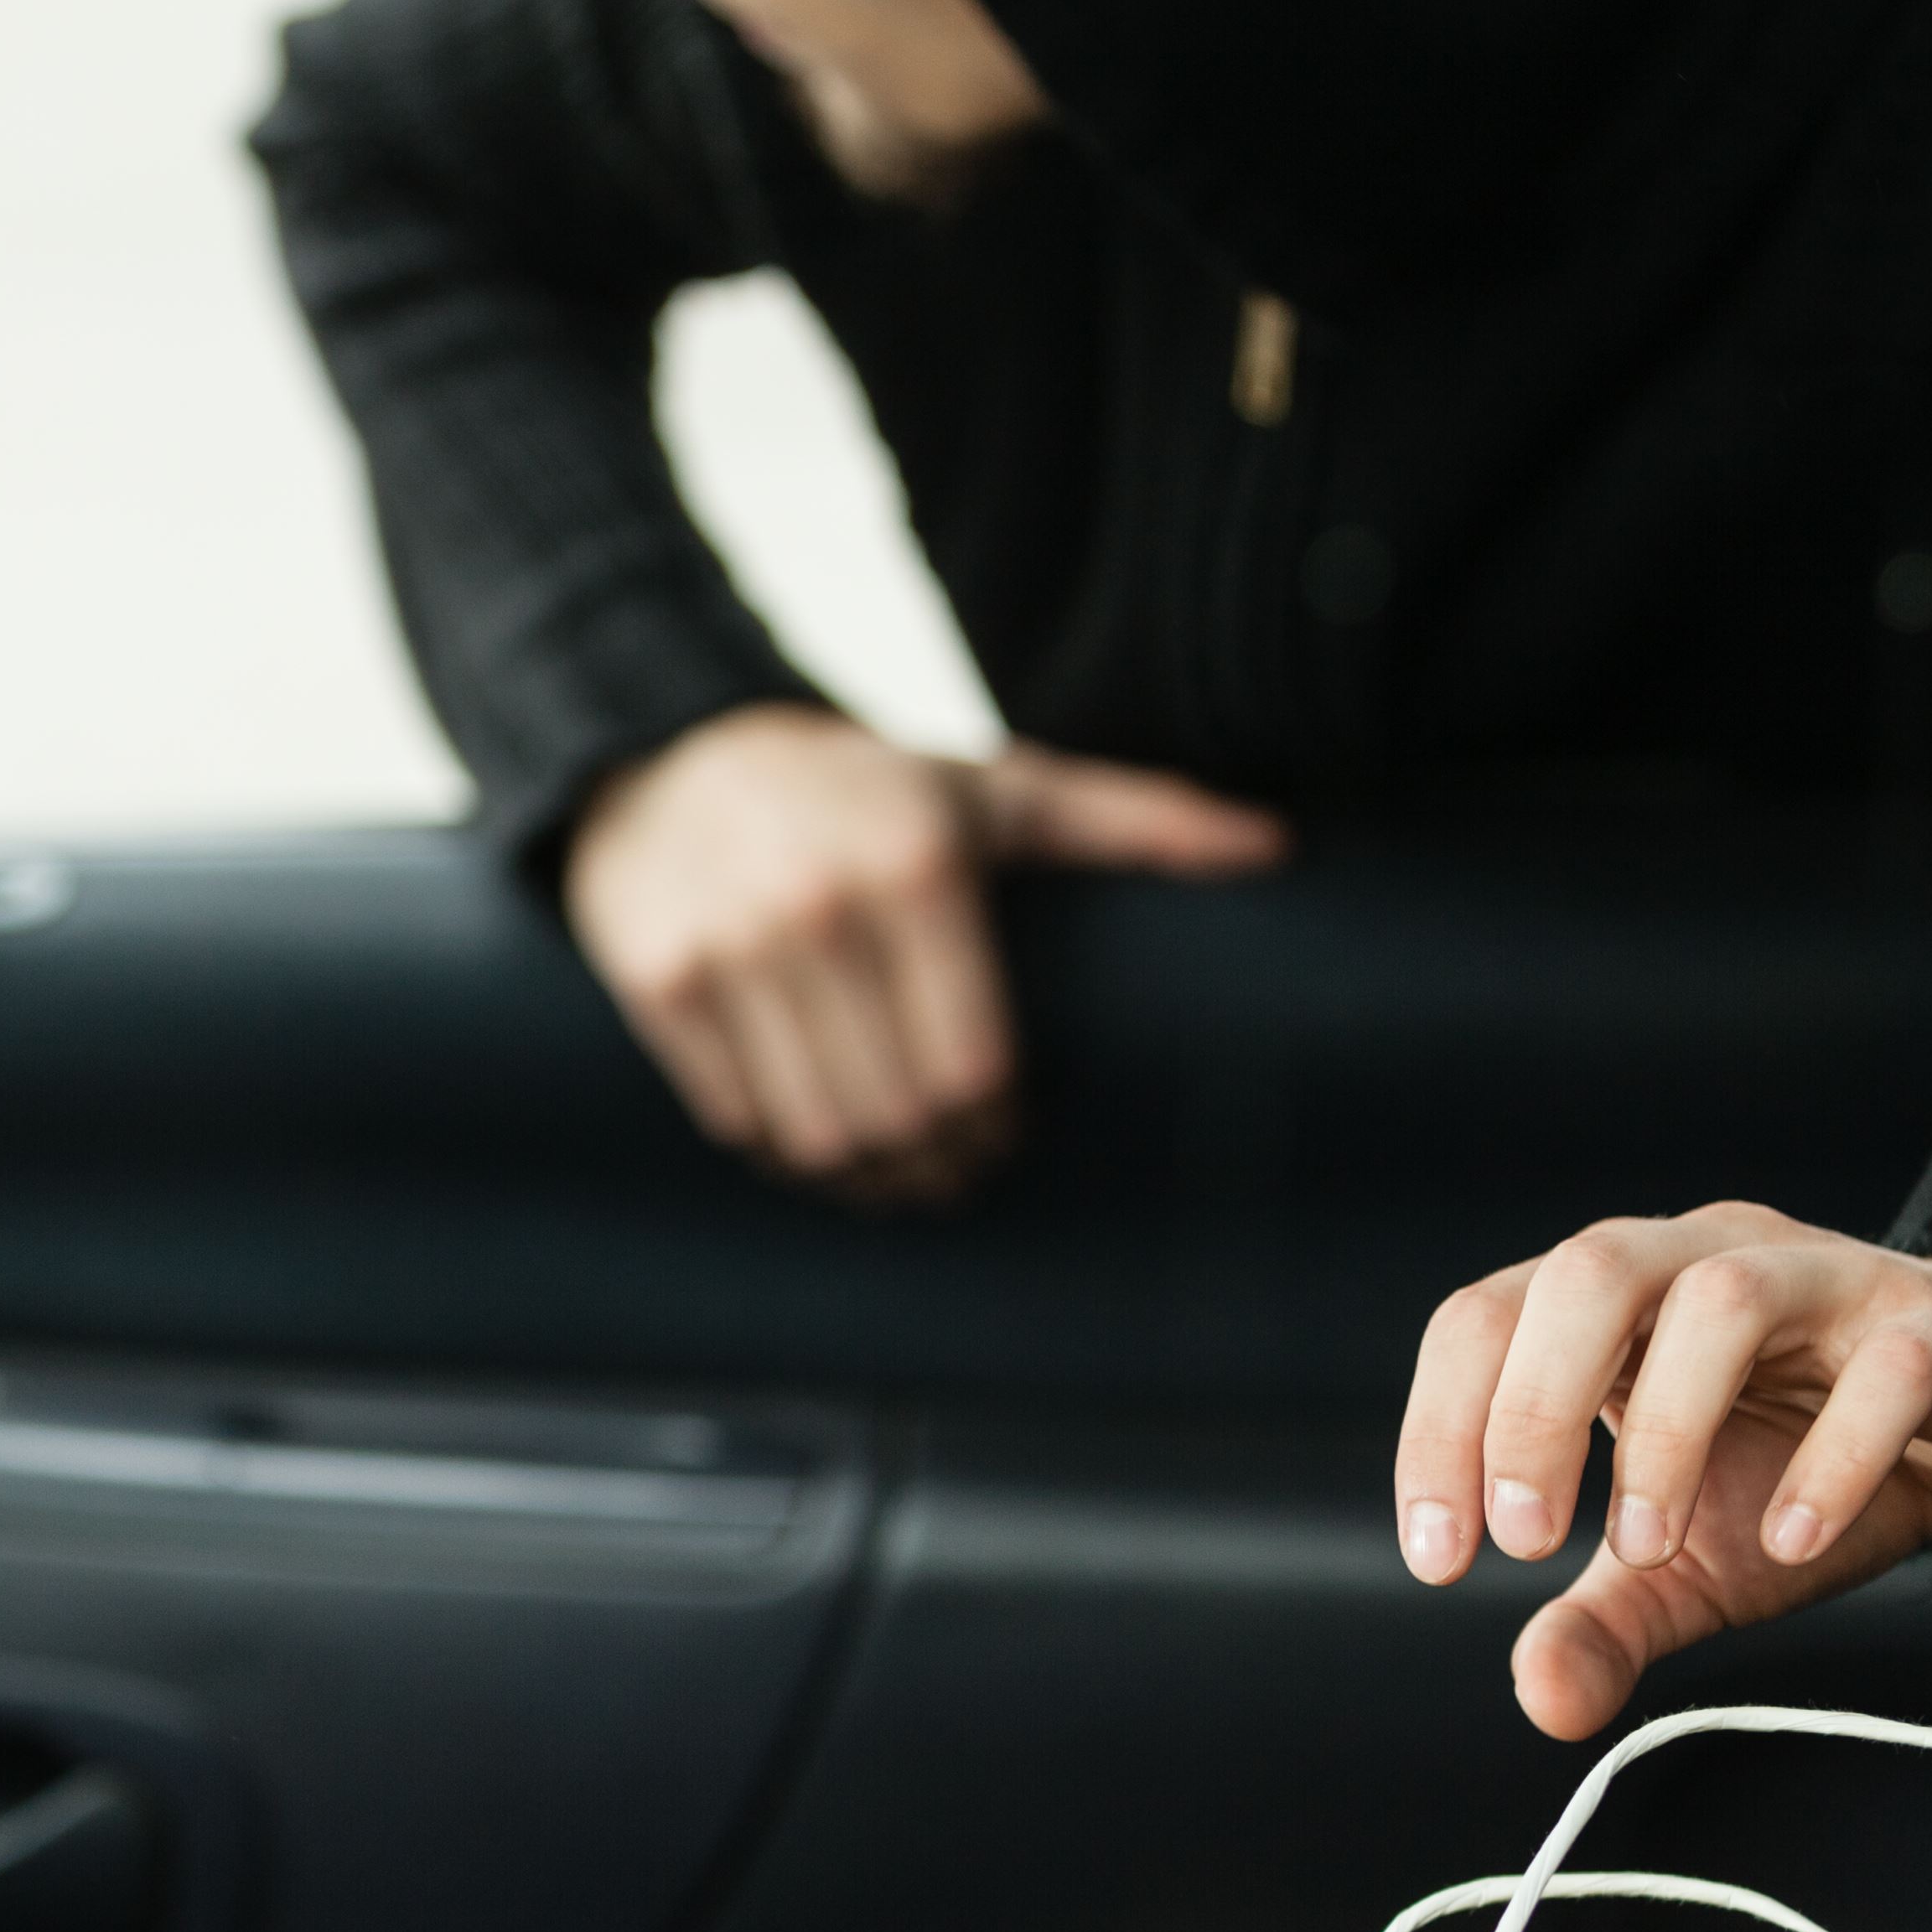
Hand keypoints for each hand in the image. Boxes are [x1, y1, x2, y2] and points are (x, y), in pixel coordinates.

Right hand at [565, 702, 1287, 1201]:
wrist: (672, 751)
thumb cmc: (869, 789)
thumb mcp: (1001, 790)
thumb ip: (1137, 818)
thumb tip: (1276, 847)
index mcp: (918, 868)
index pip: (973, 1069)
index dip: (997, 1129)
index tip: (1005, 1133)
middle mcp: (815, 907)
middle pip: (897, 1118)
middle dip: (935, 1169)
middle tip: (953, 1171)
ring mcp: (725, 947)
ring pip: (814, 1138)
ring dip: (863, 1180)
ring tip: (891, 1171)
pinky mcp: (655, 980)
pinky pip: (733, 1122)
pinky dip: (779, 1151)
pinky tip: (810, 1133)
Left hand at [1392, 1205, 1931, 1740]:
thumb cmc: (1815, 1461)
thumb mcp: (1694, 1559)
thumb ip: (1606, 1619)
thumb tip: (1541, 1701)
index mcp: (1620, 1302)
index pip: (1488, 1319)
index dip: (1442, 1427)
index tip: (1441, 1558)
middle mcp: (1705, 1260)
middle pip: (1591, 1275)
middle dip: (1533, 1408)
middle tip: (1528, 1541)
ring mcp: (1824, 1282)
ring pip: (1721, 1298)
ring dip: (1665, 1427)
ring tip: (1647, 1544)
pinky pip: (1885, 1367)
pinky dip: (1834, 1453)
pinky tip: (1795, 1536)